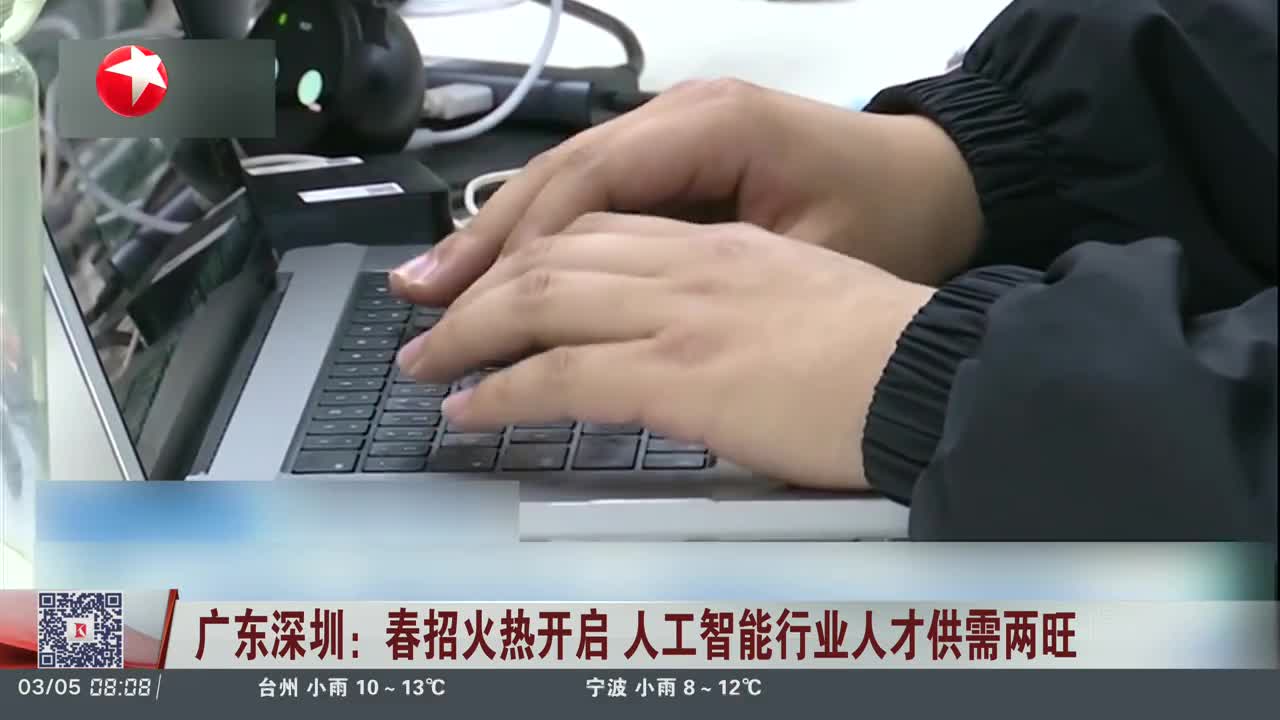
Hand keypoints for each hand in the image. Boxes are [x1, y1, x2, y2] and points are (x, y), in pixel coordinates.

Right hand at [390, 78, 980, 305]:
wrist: (946, 181)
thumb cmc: (892, 221)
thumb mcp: (807, 261)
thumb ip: (706, 286)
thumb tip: (608, 326)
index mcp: (711, 128)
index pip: (583, 190)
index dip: (516, 257)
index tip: (466, 313)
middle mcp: (681, 115)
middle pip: (557, 179)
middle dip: (484, 244)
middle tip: (419, 303)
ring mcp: (679, 127)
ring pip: (568, 181)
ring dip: (501, 238)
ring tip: (437, 287)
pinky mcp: (683, 154)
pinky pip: (597, 192)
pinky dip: (548, 233)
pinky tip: (508, 269)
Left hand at [396, 215, 933, 489]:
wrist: (933, 375)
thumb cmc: (883, 354)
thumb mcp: (799, 303)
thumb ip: (734, 309)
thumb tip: (692, 343)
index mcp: (719, 246)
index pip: (598, 231)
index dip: (530, 254)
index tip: (496, 285)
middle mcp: (688, 264)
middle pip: (551, 254)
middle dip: (479, 287)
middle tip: (434, 319)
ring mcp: (678, 313)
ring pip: (539, 300)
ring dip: (468, 333)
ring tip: (426, 362)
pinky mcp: (676, 372)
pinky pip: (560, 373)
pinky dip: (502, 391)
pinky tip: (468, 409)